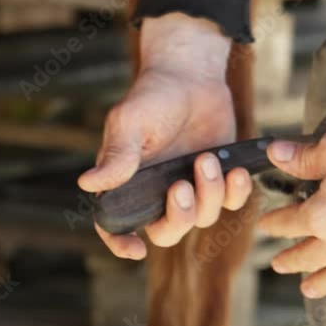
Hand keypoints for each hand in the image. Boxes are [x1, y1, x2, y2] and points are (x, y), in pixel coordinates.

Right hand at [78, 13, 253, 258]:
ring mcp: (191, 188)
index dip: (121, 243)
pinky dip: (236, 193)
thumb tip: (88, 184)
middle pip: (166, 231)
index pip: (116, 224)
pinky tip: (237, 171)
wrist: (192, 75)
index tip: (135, 250)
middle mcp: (157, 193)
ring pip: (203, 217)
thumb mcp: (131, 122)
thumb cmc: (153, 95)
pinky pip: (232, 202)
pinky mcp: (219, 179)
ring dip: (209, 194)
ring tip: (207, 158)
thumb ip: (118, 155)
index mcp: (127, 183)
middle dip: (179, 216)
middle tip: (183, 186)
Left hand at [259, 114, 325, 318]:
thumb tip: (274, 154)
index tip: (266, 226)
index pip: (289, 223)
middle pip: (309, 256)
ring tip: (307, 290)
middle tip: (279, 264)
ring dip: (320, 284)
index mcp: (321, 216)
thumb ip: (302, 158)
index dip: (275, 224)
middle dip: (291, 260)